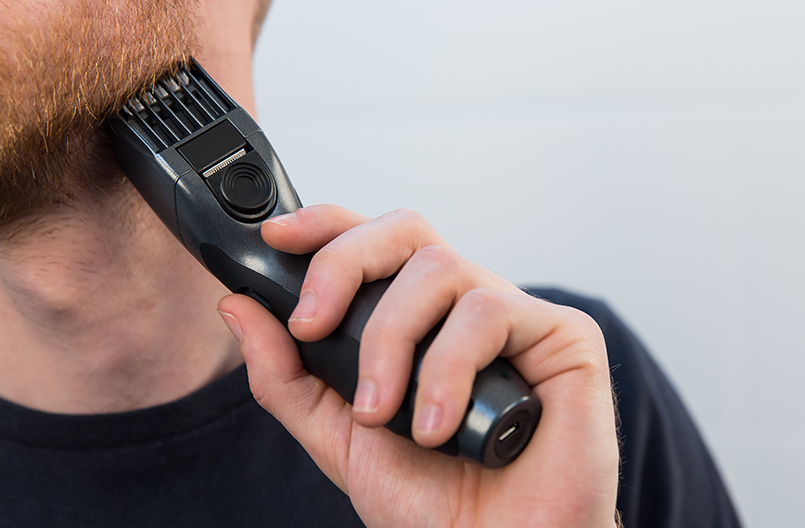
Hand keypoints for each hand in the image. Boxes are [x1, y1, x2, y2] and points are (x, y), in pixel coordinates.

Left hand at [217, 205, 618, 526]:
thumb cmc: (436, 503)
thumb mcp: (340, 438)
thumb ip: (289, 377)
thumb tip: (241, 308)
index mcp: (421, 321)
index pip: (376, 244)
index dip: (328, 225)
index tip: (277, 239)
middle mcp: (466, 308)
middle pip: (406, 229)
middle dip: (345, 263)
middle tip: (311, 326)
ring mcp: (517, 318)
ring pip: (440, 267)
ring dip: (392, 341)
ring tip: (383, 413)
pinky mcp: (563, 336)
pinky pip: (489, 312)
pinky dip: (447, 369)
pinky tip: (440, 427)